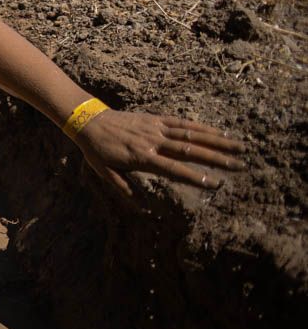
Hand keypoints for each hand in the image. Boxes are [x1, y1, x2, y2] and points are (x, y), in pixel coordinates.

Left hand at [73, 110, 245, 196]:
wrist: (88, 121)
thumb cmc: (97, 151)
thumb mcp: (106, 174)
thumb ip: (125, 190)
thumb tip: (144, 209)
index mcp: (142, 158)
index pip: (173, 169)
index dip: (194, 177)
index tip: (215, 183)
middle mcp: (152, 142)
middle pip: (189, 151)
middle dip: (216, 159)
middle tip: (239, 166)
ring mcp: (156, 128)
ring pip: (190, 135)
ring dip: (216, 141)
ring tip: (239, 148)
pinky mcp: (156, 118)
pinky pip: (181, 123)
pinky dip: (201, 127)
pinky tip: (218, 132)